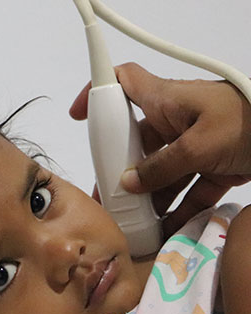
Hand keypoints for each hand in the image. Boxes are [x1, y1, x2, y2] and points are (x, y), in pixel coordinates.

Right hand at [70, 62, 250, 233]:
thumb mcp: (199, 145)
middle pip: (136, 144)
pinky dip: (178, 209)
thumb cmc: (245, 123)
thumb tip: (128, 184)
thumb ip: (162, 167)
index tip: (79, 116)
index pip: (123, 81)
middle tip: (106, 199)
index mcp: (166, 101)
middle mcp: (175, 121)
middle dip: (120, 172)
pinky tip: (166, 231)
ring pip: (161, 173)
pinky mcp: (214, 167)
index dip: (97, 91)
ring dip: (148, 199)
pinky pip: (188, 189)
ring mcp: (194, 145)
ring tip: (134, 225)